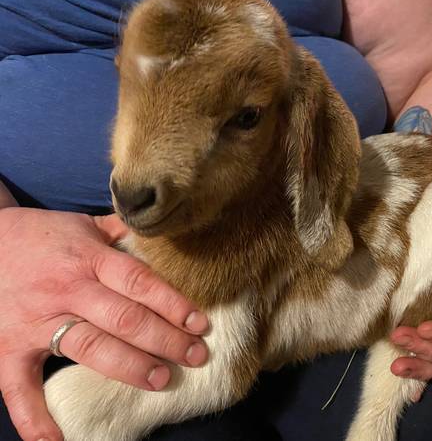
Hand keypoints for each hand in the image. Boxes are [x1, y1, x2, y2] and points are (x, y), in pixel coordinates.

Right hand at [0, 208, 208, 440]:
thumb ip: (123, 233)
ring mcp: (38, 320)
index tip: (199, 324)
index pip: (139, 282)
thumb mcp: (86, 225)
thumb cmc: (46, 235)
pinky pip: (19, 385)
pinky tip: (57, 440)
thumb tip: (163, 237)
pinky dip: (34, 416)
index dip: (173, 304)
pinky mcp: (10, 345)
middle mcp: (67, 289)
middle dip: (165, 339)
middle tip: (195, 355)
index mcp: (89, 258)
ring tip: (162, 380)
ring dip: (130, 367)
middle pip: (124, 318)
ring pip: (90, 348)